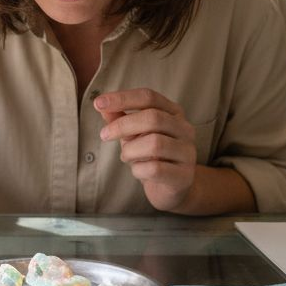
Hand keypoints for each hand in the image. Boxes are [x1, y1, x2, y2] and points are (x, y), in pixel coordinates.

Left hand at [95, 88, 196, 211]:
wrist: (171, 188)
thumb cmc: (150, 155)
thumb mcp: (133, 134)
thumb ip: (119, 119)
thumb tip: (101, 106)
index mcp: (173, 112)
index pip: (149, 97)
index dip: (123, 98)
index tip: (98, 103)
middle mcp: (184, 129)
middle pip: (153, 118)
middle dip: (122, 125)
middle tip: (104, 135)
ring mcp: (187, 152)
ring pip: (154, 143)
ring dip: (130, 150)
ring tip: (126, 156)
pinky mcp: (184, 175)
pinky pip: (155, 169)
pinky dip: (138, 170)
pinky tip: (138, 171)